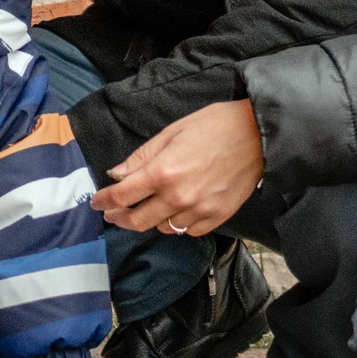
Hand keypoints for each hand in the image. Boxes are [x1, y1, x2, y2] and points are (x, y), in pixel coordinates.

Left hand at [92, 100, 263, 236]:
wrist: (258, 134)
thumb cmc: (215, 126)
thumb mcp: (172, 132)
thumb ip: (142, 157)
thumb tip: (117, 174)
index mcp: (163, 172)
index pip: (122, 195)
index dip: (104, 201)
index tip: (97, 203)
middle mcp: (178, 196)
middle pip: (137, 220)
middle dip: (120, 218)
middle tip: (113, 214)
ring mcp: (199, 210)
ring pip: (162, 228)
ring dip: (151, 220)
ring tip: (148, 209)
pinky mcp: (217, 217)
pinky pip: (189, 231)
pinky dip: (179, 224)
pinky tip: (177, 212)